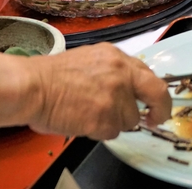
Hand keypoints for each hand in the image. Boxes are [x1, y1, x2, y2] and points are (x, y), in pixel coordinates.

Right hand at [29, 43, 170, 139]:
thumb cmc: (53, 75)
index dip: (155, 94)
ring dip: (114, 121)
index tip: (155, 105)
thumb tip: (130, 90)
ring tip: (89, 113)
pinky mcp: (105, 118)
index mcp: (118, 58)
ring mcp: (115, 97)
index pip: (151, 76)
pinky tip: (83, 120)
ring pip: (130, 120)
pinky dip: (99, 131)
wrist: (32, 87)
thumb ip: (115, 72)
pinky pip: (112, 132)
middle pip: (155, 95)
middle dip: (159, 110)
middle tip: (153, 120)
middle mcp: (122, 74)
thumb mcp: (92, 59)